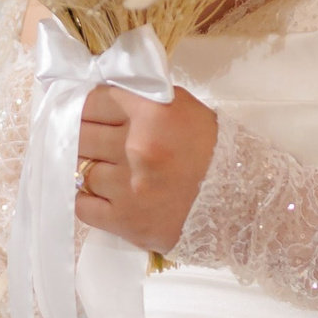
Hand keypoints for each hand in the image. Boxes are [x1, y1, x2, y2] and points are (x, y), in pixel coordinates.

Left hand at [74, 83, 217, 250]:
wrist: (236, 201)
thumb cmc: (209, 149)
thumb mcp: (182, 107)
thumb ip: (141, 98)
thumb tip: (103, 96)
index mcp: (151, 113)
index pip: (94, 100)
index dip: (90, 106)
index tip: (91, 113)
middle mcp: (136, 147)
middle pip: (81, 132)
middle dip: (85, 134)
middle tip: (93, 139)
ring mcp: (127, 186)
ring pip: (80, 169)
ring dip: (90, 168)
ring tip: (108, 169)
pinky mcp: (124, 220)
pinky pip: (82, 205)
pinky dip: (88, 200)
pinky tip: (104, 194)